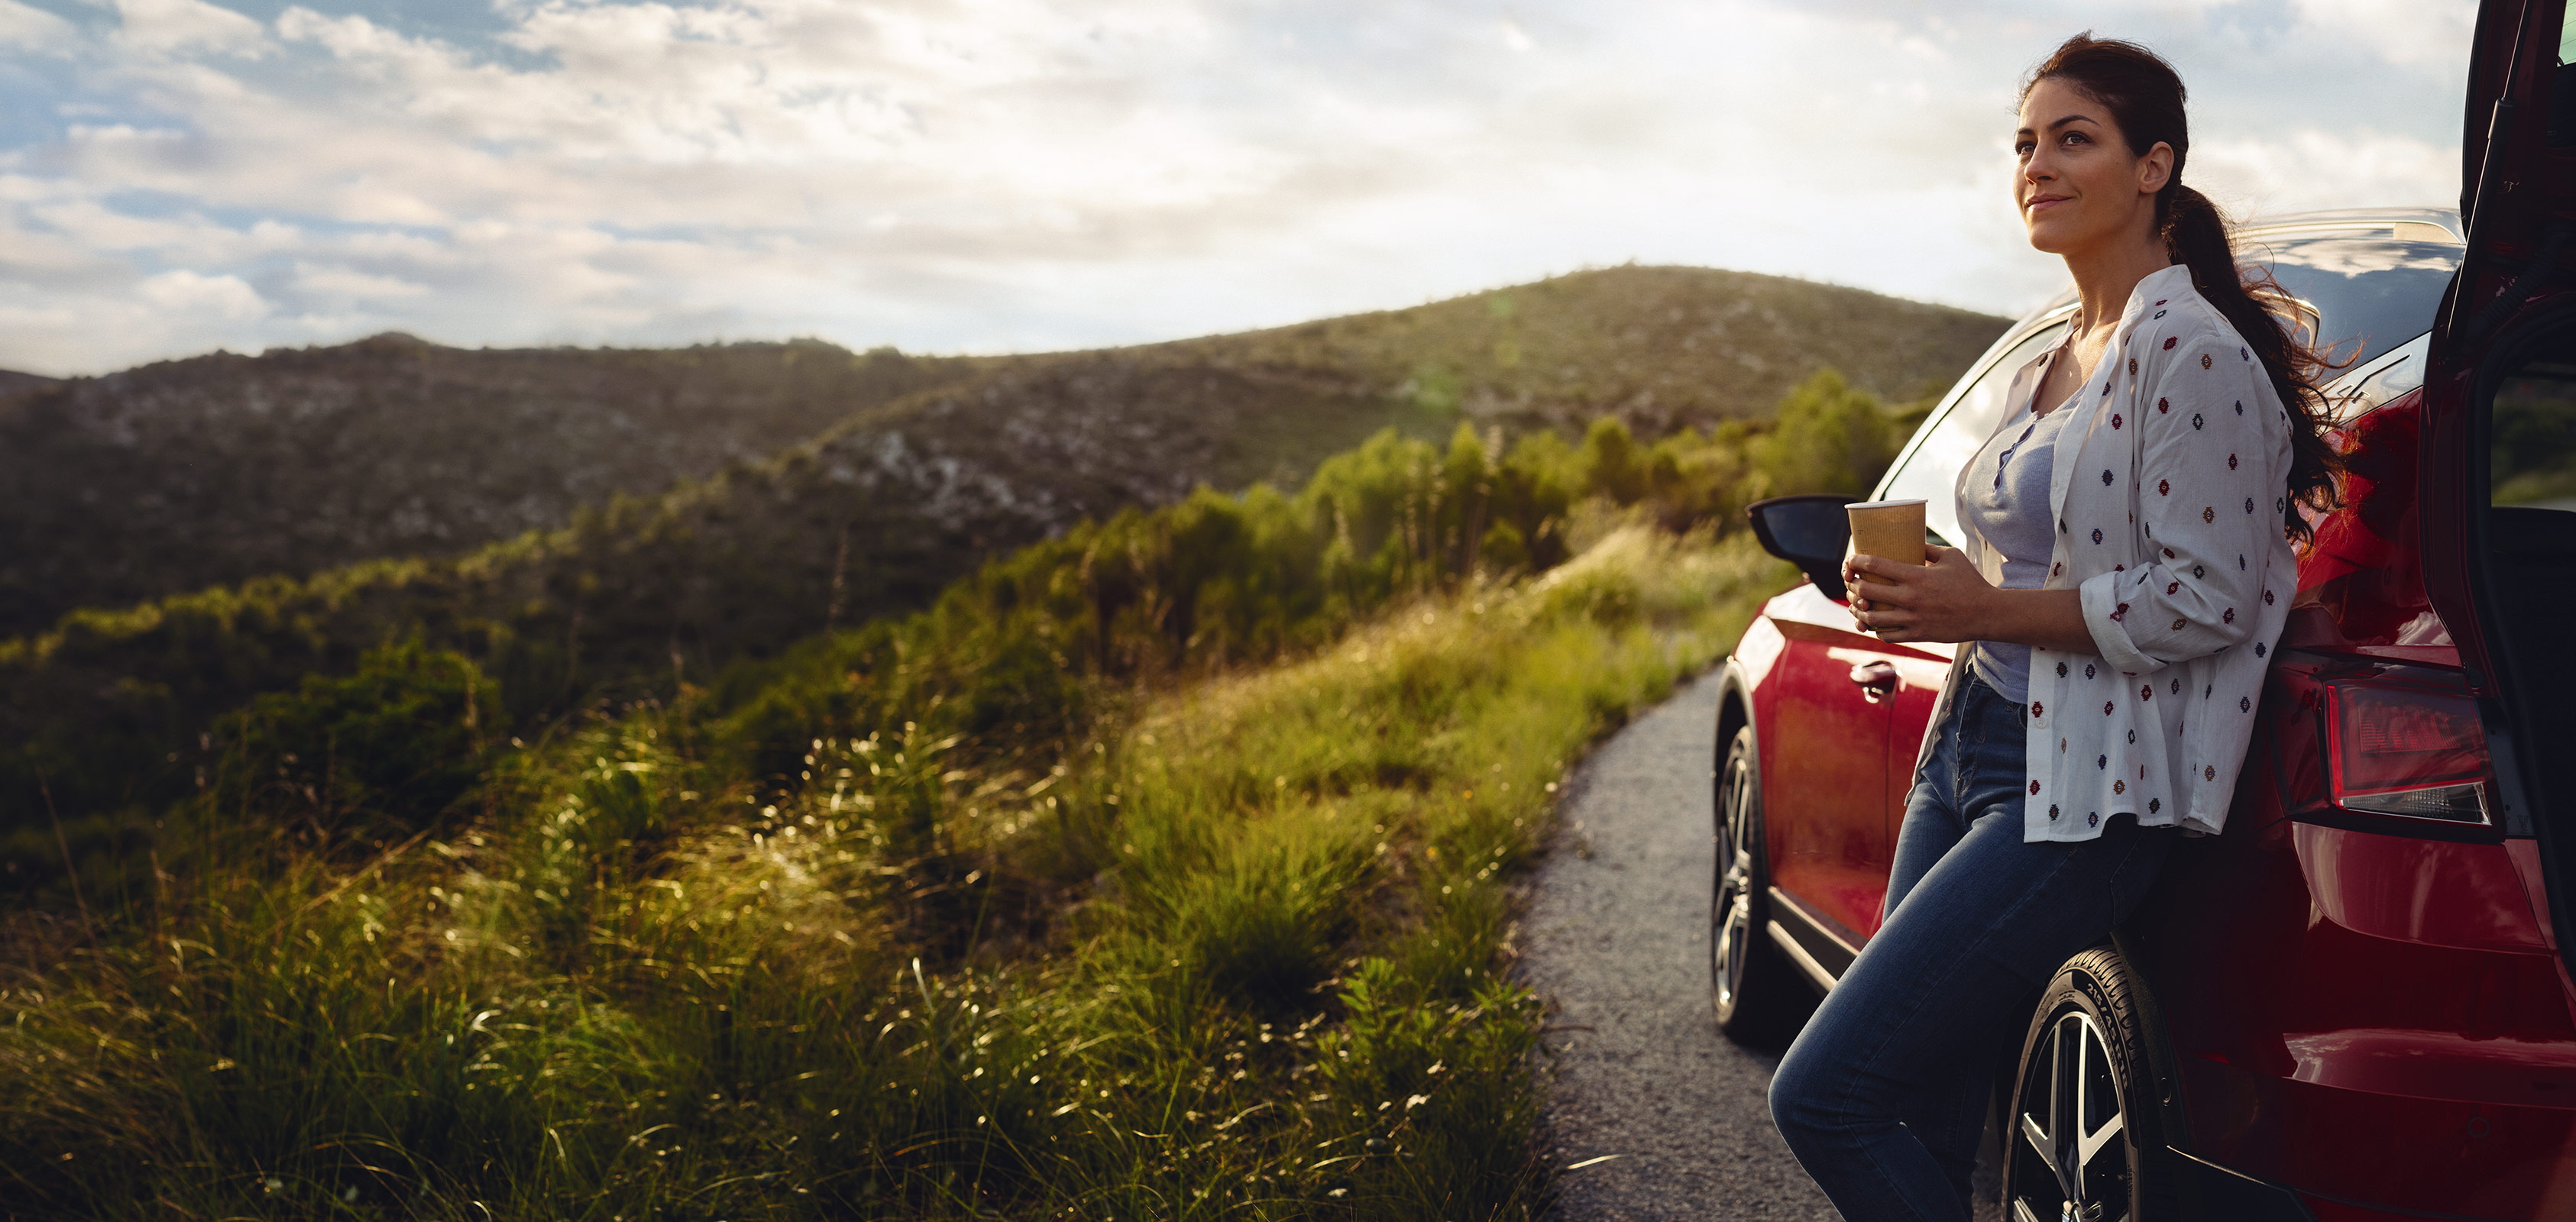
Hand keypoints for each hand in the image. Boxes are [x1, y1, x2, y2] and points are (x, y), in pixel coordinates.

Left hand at [1842, 546, 1995, 643]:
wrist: (1986, 613)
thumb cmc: (1970, 582)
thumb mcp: (1951, 556)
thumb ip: (1928, 548)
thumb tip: (1910, 540)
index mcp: (1917, 576)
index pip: (1876, 565)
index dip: (1858, 561)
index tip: (1851, 560)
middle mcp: (1910, 598)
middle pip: (1867, 592)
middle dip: (1853, 586)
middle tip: (1852, 583)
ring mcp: (1913, 619)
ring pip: (1872, 618)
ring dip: (1859, 611)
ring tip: (1857, 605)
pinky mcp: (1918, 635)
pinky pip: (1887, 635)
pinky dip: (1877, 629)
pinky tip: (1876, 623)